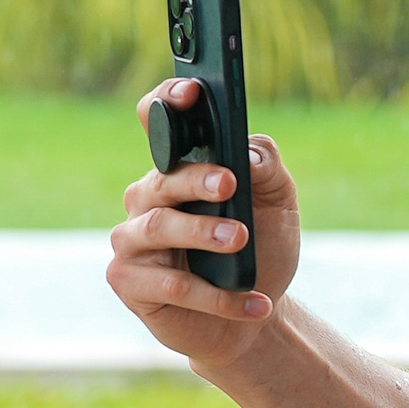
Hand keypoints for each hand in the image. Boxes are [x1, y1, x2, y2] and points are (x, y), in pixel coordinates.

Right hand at [107, 78, 303, 368]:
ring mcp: (132, 242)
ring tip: (241, 240)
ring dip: (201, 233)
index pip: (159, 125)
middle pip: (161, 179)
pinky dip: (217, 296)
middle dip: (194, 179)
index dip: (166, 103)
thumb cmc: (261, 251)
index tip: (189, 91)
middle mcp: (147, 200)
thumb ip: (268, 171)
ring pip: (156, 228)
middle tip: (230, 184)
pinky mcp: (130, 283)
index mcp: (178, 171)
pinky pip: (169, 286)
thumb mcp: (278, 206)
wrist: (256, 316)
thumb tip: (250, 153)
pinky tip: (257, 303)